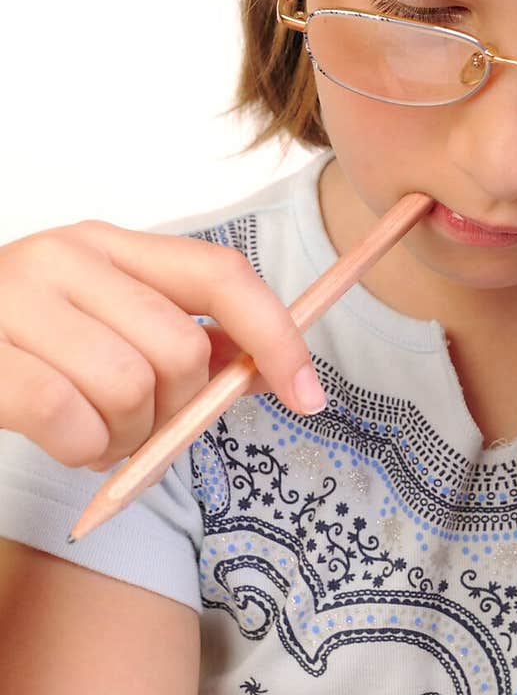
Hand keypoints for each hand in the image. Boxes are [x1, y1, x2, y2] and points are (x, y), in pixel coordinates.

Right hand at [0, 220, 326, 470]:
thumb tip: (265, 368)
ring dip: (125, 438)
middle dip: (174, 412)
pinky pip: (70, 417)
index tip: (309, 395)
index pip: (220, 275)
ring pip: (132, 387)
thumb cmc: (17, 351)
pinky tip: (67, 445)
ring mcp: (15, 298)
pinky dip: (83, 450)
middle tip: (136, 427)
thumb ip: (175, 338)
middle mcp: (64, 255)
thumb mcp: (97, 328)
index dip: (277, 335)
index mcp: (106, 244)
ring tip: (93, 435)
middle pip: (182, 349)